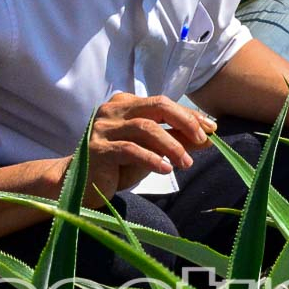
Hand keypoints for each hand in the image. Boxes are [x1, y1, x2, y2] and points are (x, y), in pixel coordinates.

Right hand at [77, 92, 218, 205]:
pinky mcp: (97, 149)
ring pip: (145, 128)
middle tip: (203, 140)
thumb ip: (173, 141)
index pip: (163, 103)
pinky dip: (151, 159)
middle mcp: (113, 110)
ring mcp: (103, 128)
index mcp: (126, 103)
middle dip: (184, 122)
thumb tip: (207, 139)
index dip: (189, 115)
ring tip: (186, 163)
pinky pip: (130, 150)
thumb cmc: (116, 166)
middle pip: (157, 106)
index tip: (212, 128)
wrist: (76, 185)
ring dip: (171, 145)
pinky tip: (166, 170)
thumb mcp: (150, 151)